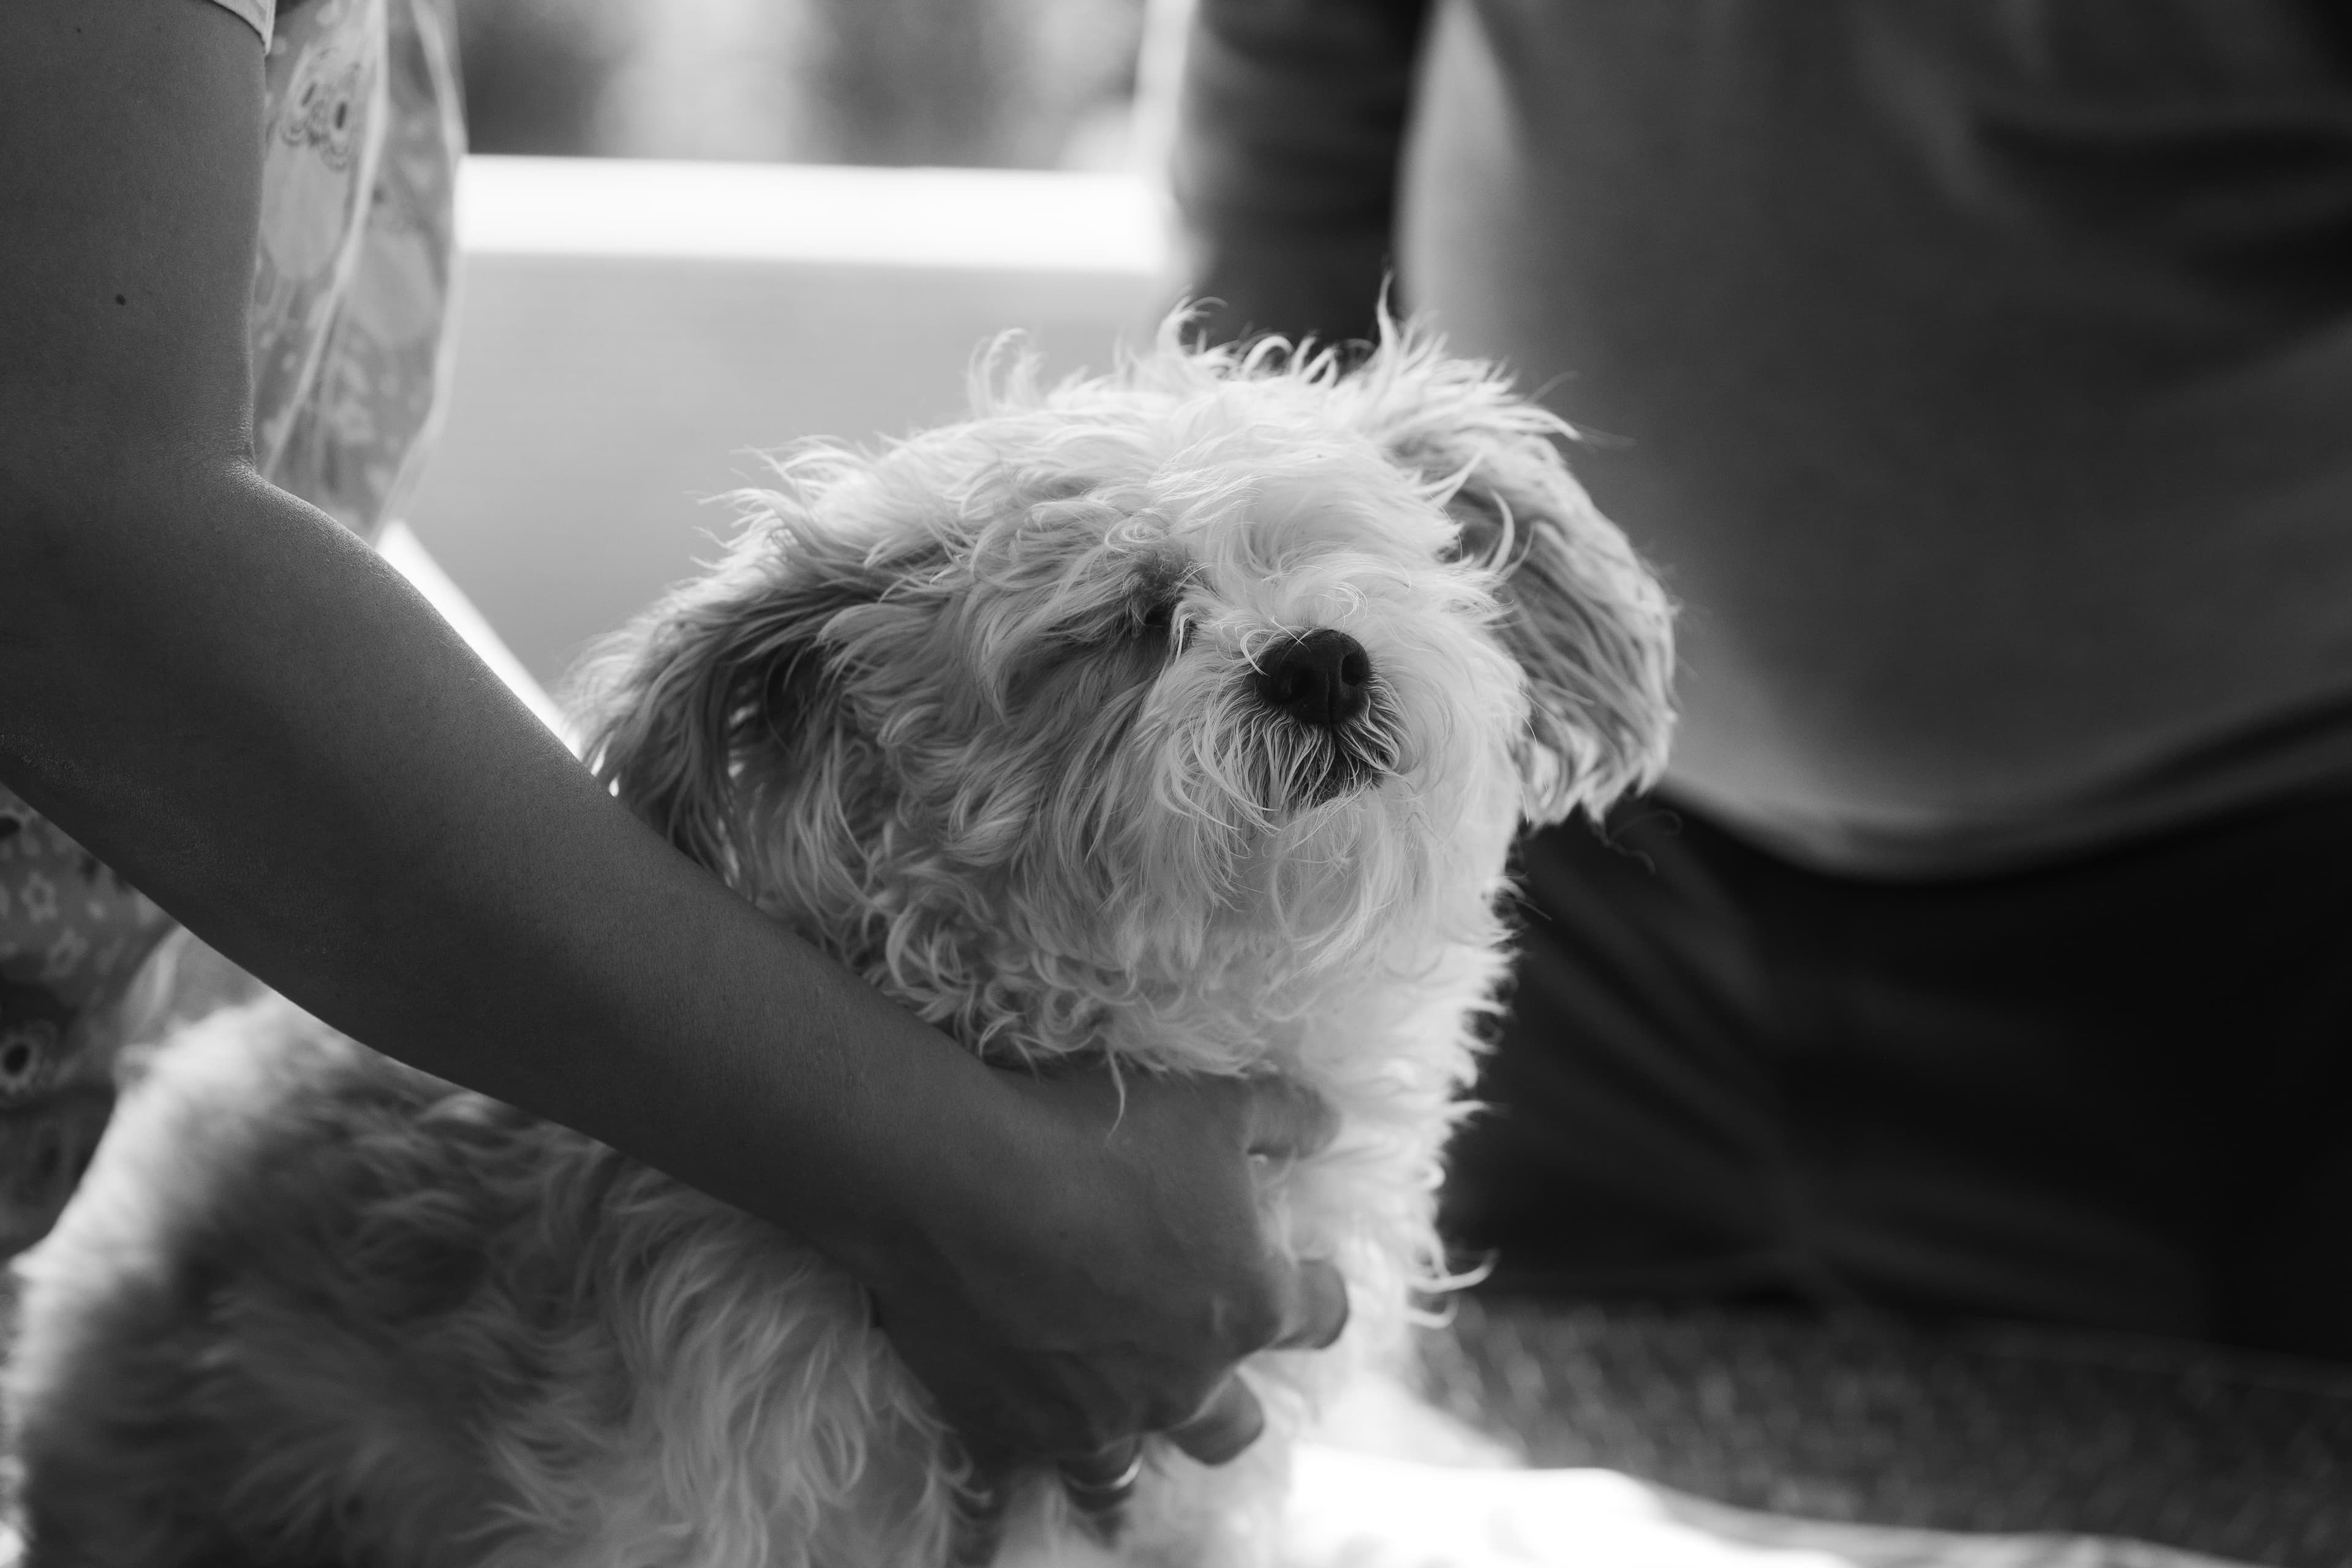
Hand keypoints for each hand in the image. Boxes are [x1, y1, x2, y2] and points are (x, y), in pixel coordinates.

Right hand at [858, 1066, 1349, 1550]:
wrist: (962, 1176)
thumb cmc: (1098, 1133)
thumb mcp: (1214, 1103)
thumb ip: (1285, 1117)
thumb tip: (1331, 1124)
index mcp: (1248, 1302)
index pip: (1318, 1317)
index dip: (1317, 1296)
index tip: (1308, 1281)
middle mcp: (1185, 1381)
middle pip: (1233, 1423)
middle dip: (1229, 1404)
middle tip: (1208, 1375)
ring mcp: (1097, 1420)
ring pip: (1123, 1480)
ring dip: (1123, 1475)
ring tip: (1112, 1475)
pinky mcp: (1010, 1434)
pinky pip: (996, 1510)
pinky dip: (986, 1532)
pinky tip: (977, 1553)